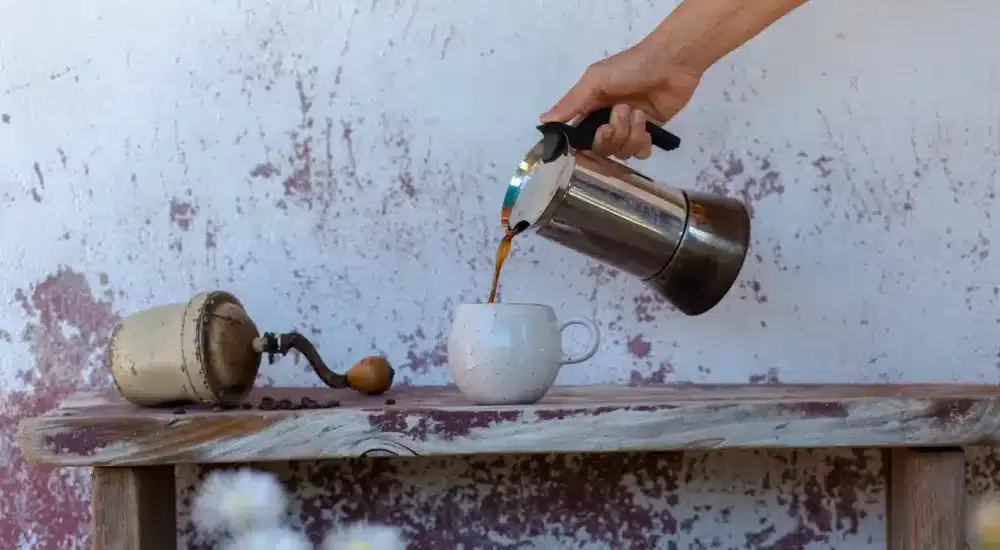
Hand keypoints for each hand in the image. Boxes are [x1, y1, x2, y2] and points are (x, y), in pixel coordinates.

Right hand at [539, 39, 702, 159]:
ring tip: (638, 113)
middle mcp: (607, 122)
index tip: (585, 141)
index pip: (578, 138)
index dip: (580, 145)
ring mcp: (628, 130)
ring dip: (629, 134)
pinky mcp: (649, 134)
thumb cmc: (630, 67)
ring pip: (621, 153)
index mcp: (590, 109)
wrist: (671, 62)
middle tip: (618, 113)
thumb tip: (543, 121)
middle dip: (609, 136)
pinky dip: (643, 141)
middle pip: (599, 150)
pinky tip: (647, 125)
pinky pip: (640, 154)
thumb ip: (571, 103)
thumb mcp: (595, 80)